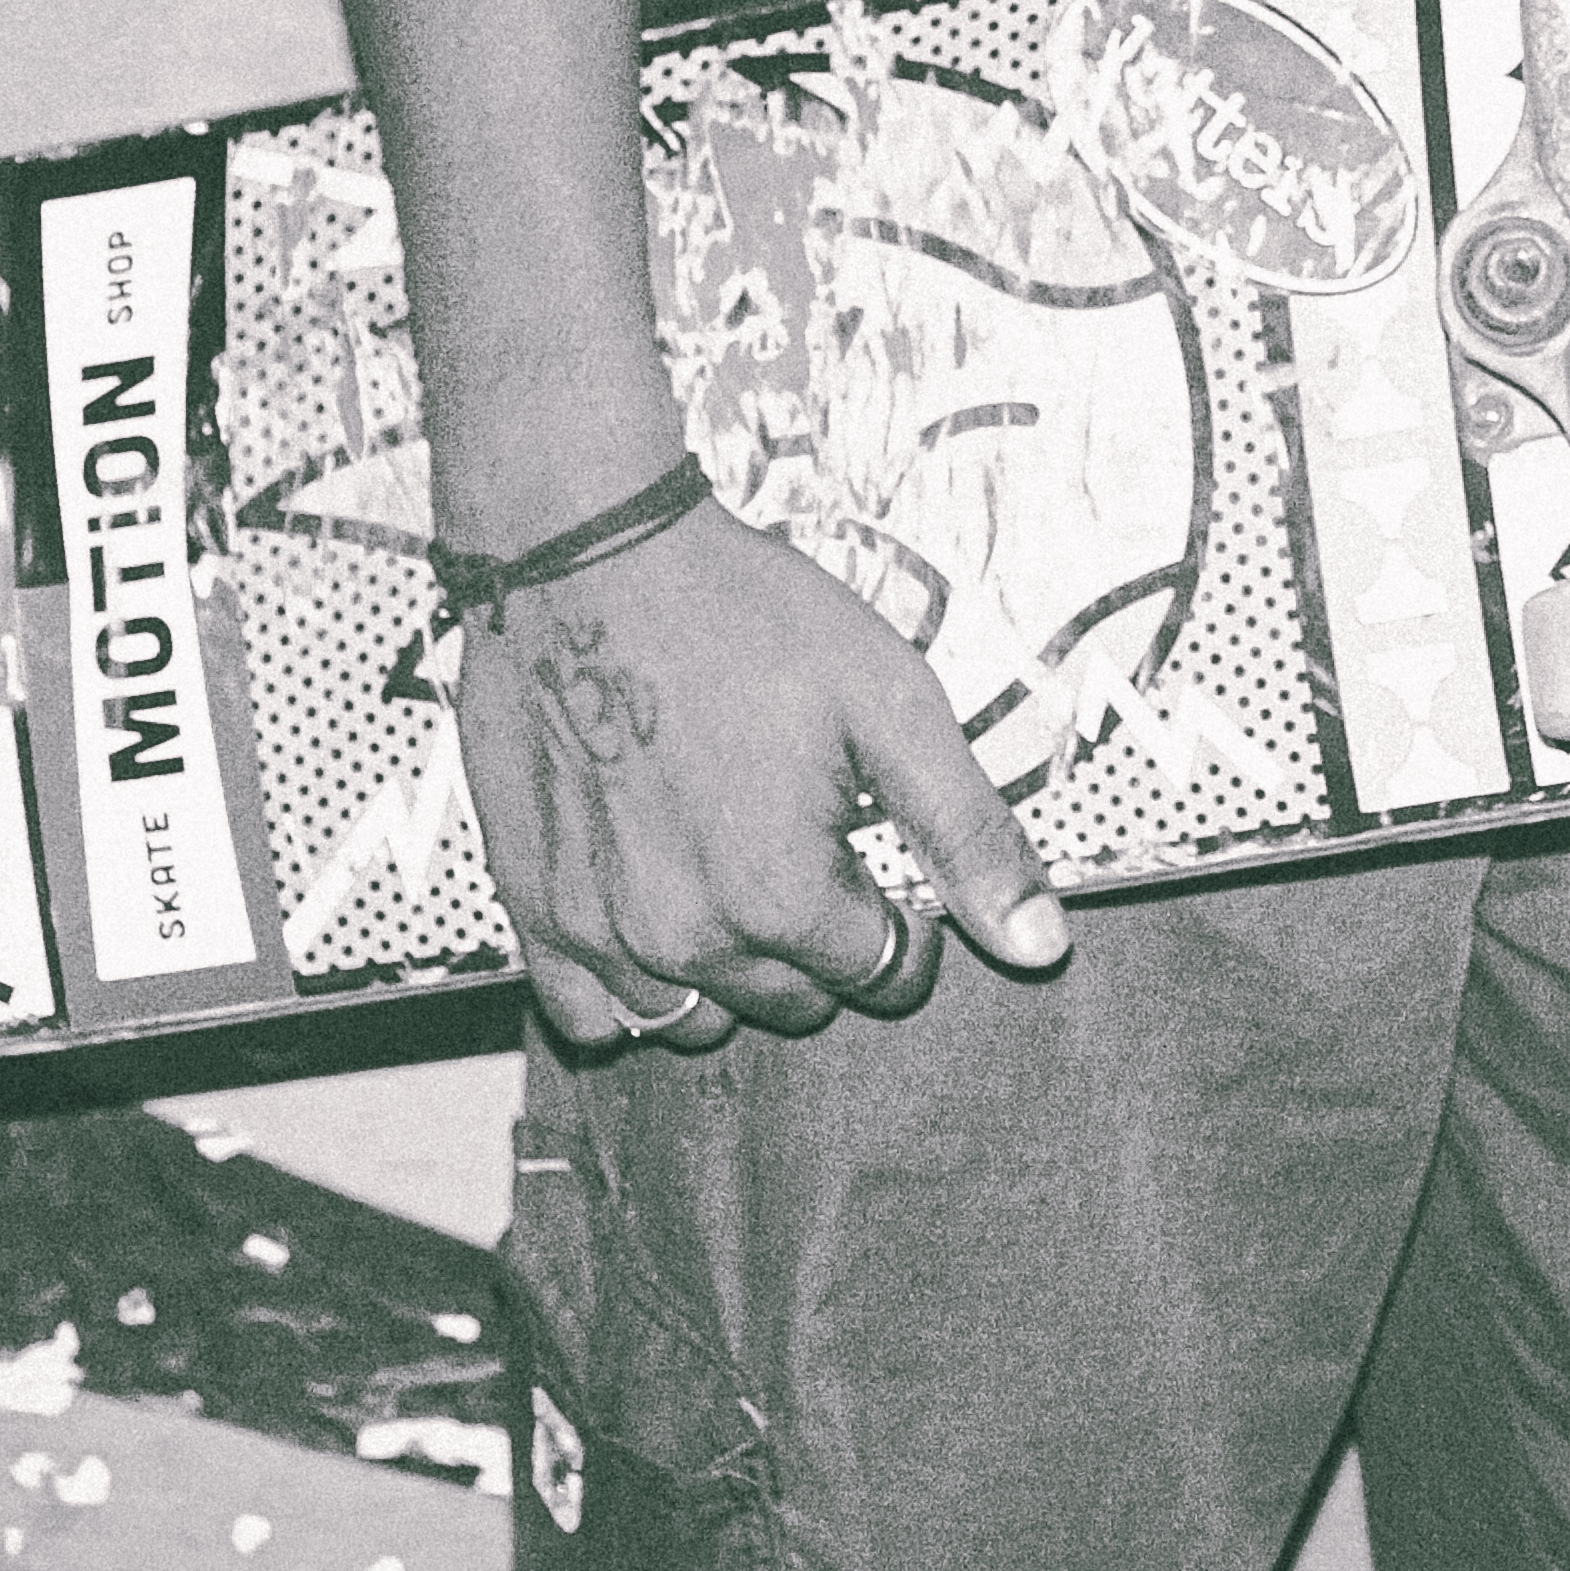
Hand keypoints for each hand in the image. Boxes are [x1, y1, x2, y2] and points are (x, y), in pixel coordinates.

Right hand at [452, 498, 1067, 1048]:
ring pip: (694, 1017)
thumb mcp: (890, 705)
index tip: (878, 867)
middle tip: (804, 844)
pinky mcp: (531, 906)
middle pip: (790, 1003)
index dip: (898, 924)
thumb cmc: (738, 613)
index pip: (878, 975)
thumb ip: (967, 835)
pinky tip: (650, 912)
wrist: (584, 553)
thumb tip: (1039, 946)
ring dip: (727, 972)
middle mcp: (682, 936)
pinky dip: (628, 987)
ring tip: (730, 872)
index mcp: (778, 895)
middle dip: (818, 945)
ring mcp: (595, 930)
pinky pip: (588, 1014)